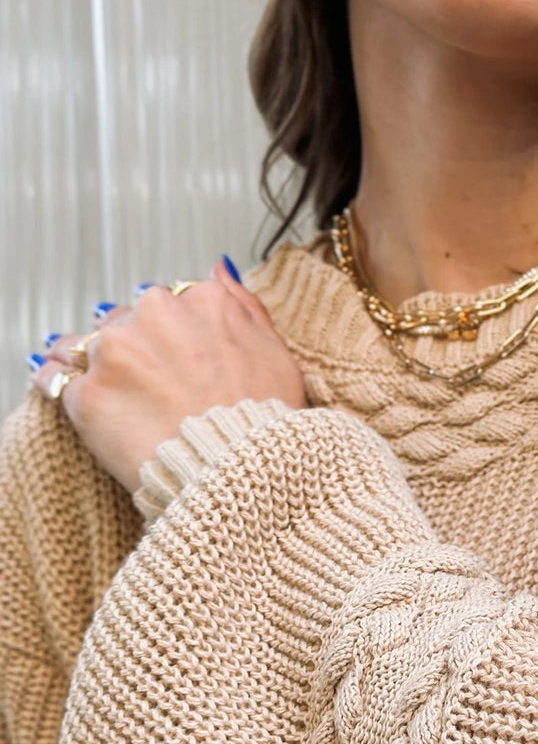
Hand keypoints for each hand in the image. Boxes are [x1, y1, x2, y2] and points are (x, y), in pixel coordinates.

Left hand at [29, 262, 307, 494]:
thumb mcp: (277, 353)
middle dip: (133, 350)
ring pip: (84, 343)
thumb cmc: (265, 421)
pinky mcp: (88, 392)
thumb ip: (245, 304)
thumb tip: (220, 269)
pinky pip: (54, 378)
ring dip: (94, 365)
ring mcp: (117, 352)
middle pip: (126, 319)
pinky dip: (58, 384)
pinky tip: (76, 400)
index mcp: (203, 300)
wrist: (241, 475)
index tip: (178, 367)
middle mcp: (156, 313)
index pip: (170, 305)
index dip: (173, 339)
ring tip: (115, 399)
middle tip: (152, 391)